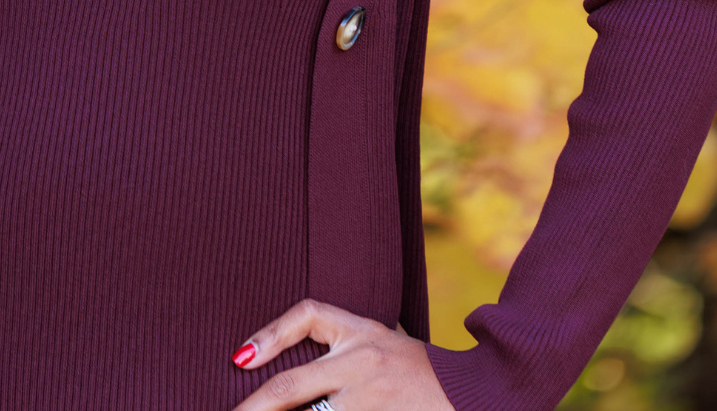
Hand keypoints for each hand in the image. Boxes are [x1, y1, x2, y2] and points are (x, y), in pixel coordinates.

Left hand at [233, 301, 455, 410]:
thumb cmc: (424, 370)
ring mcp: (369, 403)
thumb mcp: (387, 340)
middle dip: (255, 406)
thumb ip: (348, 344)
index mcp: (363, 334)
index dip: (271, 333)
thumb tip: (295, 347)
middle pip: (292, 386)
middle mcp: (361, 365)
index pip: (309, 315)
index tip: (241, 356)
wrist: (475, 394)